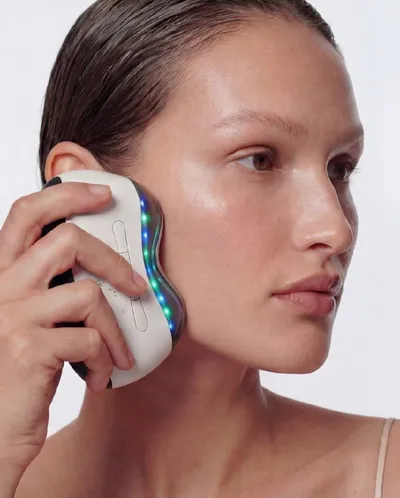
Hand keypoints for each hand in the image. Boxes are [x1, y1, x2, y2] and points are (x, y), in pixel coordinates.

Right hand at [0, 181, 145, 490]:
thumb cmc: (15, 374)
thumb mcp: (26, 322)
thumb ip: (49, 291)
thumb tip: (101, 273)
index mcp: (2, 276)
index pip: (27, 213)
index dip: (66, 194)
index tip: (102, 192)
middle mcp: (2, 288)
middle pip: (67, 241)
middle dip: (113, 260)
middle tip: (137, 285)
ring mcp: (12, 317)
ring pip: (88, 294)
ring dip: (116, 328)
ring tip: (120, 352)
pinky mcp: (28, 349)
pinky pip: (91, 339)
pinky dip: (107, 359)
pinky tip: (102, 376)